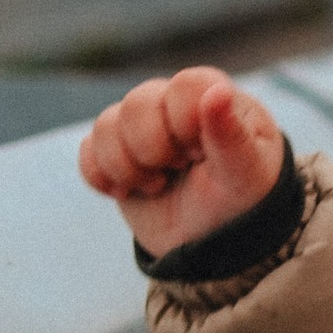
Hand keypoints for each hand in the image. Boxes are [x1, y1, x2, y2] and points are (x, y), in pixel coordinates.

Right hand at [78, 66, 283, 262]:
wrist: (213, 247)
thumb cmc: (242, 205)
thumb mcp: (244, 177)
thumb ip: (231, 135)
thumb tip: (216, 90)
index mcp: (214, 99)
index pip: (185, 85)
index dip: (185, 123)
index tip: (199, 155)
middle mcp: (174, 105)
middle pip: (137, 103)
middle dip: (153, 149)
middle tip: (178, 170)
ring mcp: (142, 129)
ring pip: (106, 124)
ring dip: (127, 166)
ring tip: (156, 186)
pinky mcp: (116, 155)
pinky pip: (87, 150)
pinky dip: (101, 177)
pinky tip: (127, 192)